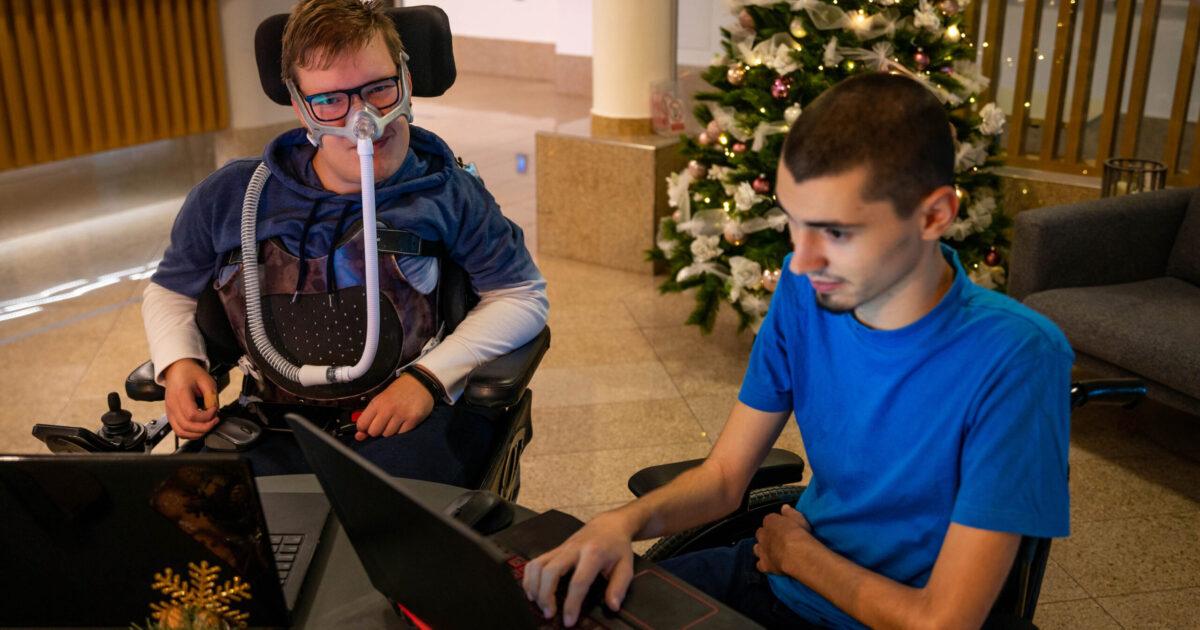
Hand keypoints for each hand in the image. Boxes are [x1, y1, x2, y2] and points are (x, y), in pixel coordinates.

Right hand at [162, 359, 219, 439]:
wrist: (177, 369)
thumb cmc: (190, 373)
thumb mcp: (207, 380)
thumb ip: (211, 396)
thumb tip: (214, 411)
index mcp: (181, 394)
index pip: (192, 415)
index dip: (207, 416)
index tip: (215, 410)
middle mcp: (172, 405)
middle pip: (186, 426)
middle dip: (204, 427)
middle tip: (214, 420)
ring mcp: (170, 411)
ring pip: (181, 432)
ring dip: (197, 433)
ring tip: (208, 425)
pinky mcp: (171, 415)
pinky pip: (178, 431)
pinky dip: (190, 434)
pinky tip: (199, 428)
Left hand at [354, 373, 433, 440]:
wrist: (421, 382)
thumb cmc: (400, 390)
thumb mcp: (382, 399)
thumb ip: (370, 416)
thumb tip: (359, 436)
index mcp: (378, 402)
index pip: (362, 424)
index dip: (363, 428)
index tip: (368, 426)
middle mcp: (388, 408)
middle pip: (374, 432)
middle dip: (377, 431)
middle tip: (383, 424)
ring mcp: (401, 414)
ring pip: (388, 434)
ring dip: (389, 431)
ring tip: (395, 422)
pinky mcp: (413, 419)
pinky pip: (401, 434)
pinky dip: (401, 431)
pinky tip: (403, 422)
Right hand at [522, 511, 636, 626]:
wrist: (608, 525)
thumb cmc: (617, 547)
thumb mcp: (626, 566)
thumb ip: (619, 587)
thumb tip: (612, 607)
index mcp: (594, 553)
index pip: (578, 581)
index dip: (571, 603)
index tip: (568, 621)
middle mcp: (573, 549)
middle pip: (551, 571)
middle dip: (546, 595)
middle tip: (549, 614)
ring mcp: (561, 548)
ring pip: (538, 565)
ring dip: (534, 587)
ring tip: (539, 605)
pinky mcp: (554, 549)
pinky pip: (535, 562)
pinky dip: (529, 578)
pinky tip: (532, 593)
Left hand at [754, 504, 811, 574]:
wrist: (797, 553)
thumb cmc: (799, 534)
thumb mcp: (799, 519)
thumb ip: (790, 513)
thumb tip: (784, 507)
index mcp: (770, 521)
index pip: (769, 520)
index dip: (775, 524)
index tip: (782, 527)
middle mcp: (763, 535)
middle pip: (760, 534)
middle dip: (766, 536)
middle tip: (777, 540)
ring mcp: (762, 550)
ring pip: (757, 548)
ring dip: (762, 549)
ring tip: (772, 552)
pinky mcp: (764, 564)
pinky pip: (760, 565)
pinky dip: (764, 565)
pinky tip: (770, 565)